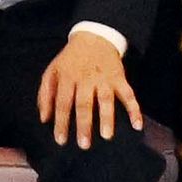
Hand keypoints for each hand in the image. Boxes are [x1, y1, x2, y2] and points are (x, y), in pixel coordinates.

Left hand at [33, 30, 142, 148]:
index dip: (61, 122)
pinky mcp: (119, 78)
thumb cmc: (70, 61)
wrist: (94, 37)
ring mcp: (104, 78)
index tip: (60, 140)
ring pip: (106, 99)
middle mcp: (85, 79)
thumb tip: (44, 119)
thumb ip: (45, 94)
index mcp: (67, 77)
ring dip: (107, 118)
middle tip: (84, 144)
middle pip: (84, 103)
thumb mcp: (52, 71)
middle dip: (84, 124)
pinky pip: (128, 94)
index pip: (63, 102)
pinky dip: (135, 109)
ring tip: (106, 135)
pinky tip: (137, 124)